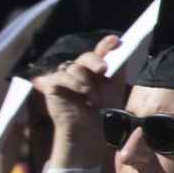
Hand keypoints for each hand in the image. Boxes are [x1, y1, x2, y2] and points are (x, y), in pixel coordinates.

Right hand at [33, 38, 124, 170]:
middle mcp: (80, 72)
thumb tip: (121, 50)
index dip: (105, 45)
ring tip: (92, 100)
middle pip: (86, 57)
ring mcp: (65, 78)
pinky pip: (61, 76)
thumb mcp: (115, 89)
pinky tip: (82, 92)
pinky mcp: (52, 85)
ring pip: (75, 67)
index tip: (114, 40)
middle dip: (95, 60)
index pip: (99, 53)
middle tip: (103, 70)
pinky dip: (74, 83)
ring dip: (87, 83)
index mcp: (95, 72)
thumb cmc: (102, 114)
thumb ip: (117, 70)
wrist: (88, 132)